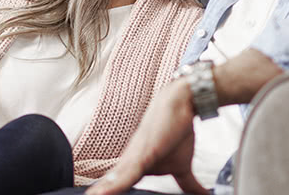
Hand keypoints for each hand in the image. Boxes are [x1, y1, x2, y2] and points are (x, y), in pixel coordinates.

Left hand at [86, 82, 208, 194]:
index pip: (119, 188)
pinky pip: (127, 173)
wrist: (181, 103)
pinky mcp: (142, 153)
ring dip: (101, 192)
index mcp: (135, 169)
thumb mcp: (183, 166)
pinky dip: (115, 185)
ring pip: (115, 182)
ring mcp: (134, 158)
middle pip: (113, 187)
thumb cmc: (175, 130)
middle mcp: (130, 164)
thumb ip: (189, 185)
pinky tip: (99, 194)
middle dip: (100, 194)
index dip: (108, 194)